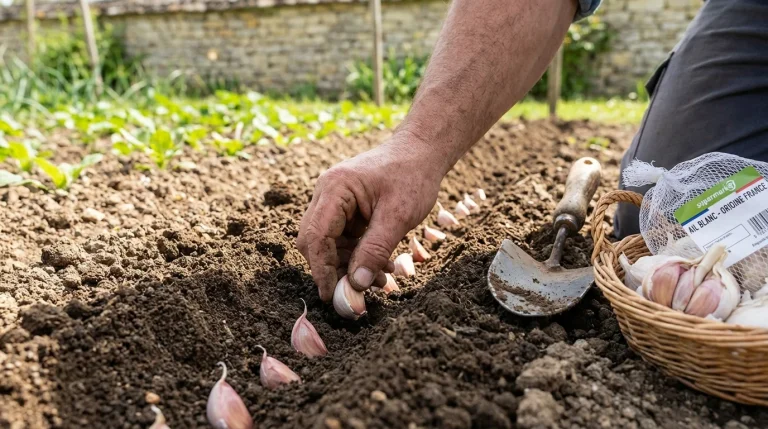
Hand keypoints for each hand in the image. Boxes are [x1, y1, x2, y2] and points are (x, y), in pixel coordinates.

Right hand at [297, 133, 444, 301]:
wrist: (422, 152)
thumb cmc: (412, 176)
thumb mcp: (398, 216)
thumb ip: (375, 250)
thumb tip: (356, 284)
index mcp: (335, 188)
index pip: (316, 236)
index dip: (322, 269)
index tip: (332, 294)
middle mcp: (327, 193)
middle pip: (315, 241)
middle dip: (334, 269)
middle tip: (357, 292)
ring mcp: (334, 201)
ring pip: (330, 244)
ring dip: (350, 265)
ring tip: (381, 279)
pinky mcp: (345, 209)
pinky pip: (343, 239)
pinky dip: (358, 255)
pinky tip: (381, 266)